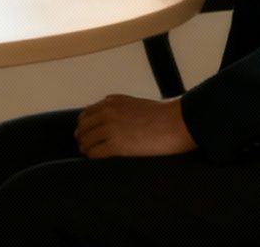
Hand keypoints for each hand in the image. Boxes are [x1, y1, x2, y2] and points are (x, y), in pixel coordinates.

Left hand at [74, 94, 194, 157]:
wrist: (177, 123)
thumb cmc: (163, 115)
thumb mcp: (135, 103)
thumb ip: (119, 108)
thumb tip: (110, 117)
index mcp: (112, 101)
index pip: (87, 114)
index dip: (85, 125)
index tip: (86, 133)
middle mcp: (107, 112)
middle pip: (83, 127)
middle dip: (83, 137)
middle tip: (85, 145)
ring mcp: (110, 128)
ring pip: (86, 140)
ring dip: (86, 148)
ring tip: (90, 153)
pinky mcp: (116, 145)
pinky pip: (95, 152)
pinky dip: (93, 156)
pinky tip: (97, 158)